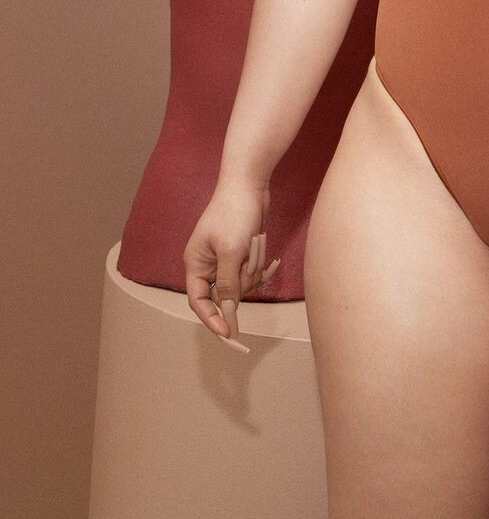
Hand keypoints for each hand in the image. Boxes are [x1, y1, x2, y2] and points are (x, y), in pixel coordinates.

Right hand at [183, 179, 280, 352]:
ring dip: (253, 265)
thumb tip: (228, 312)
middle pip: (226, 293)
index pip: (199, 302)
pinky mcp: (242, 252)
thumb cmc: (234, 213)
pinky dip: (261, 260)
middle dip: (242, 279)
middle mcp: (208, 264)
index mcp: (196, 264)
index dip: (212, 320)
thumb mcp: (231, 251)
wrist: (249, 184)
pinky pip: (253, 270)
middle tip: (247, 256)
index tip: (228, 334)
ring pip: (244, 282)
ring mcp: (226, 258)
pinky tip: (263, 242)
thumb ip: (228, 284)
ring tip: (254, 239)